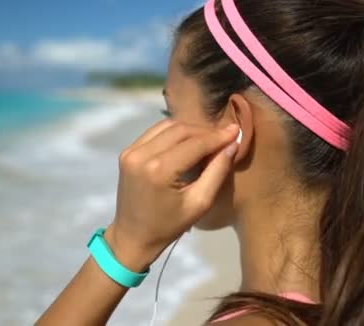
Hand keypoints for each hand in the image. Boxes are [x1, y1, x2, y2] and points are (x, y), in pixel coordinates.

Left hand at [105, 119, 239, 270]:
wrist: (132, 236)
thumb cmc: (168, 226)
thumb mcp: (199, 203)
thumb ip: (216, 172)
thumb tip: (232, 144)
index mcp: (159, 170)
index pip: (194, 144)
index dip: (217, 136)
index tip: (236, 130)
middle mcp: (141, 155)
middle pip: (180, 130)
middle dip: (204, 131)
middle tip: (224, 137)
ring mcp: (131, 151)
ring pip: (167, 126)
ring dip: (189, 130)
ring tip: (207, 139)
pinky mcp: (127, 152)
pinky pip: (154, 133)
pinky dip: (172, 133)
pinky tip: (186, 142)